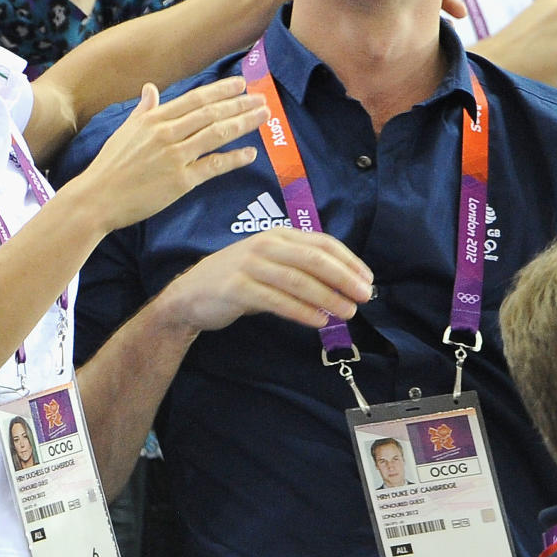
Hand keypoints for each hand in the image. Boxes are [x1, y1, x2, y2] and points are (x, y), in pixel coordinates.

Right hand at [80, 77, 268, 231]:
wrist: (97, 199)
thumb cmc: (109, 167)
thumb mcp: (124, 131)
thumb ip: (142, 110)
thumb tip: (150, 89)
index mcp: (153, 119)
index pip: (194, 99)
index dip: (220, 90)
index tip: (240, 84)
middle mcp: (166, 133)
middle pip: (211, 113)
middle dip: (239, 103)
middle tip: (261, 98)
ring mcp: (174, 156)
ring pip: (216, 134)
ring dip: (243, 123)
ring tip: (263, 116)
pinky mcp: (180, 181)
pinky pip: (213, 166)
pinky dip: (234, 158)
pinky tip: (250, 153)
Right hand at [159, 225, 372, 337]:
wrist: (190, 295)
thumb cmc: (238, 279)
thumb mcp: (269, 264)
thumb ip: (300, 268)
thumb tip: (343, 286)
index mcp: (277, 235)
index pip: (321, 242)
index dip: (348, 260)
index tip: (367, 279)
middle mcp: (264, 245)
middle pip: (313, 259)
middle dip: (343, 277)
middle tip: (364, 296)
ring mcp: (249, 265)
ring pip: (298, 280)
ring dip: (327, 297)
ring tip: (347, 312)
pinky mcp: (237, 288)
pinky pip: (277, 300)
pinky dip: (302, 311)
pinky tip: (319, 320)